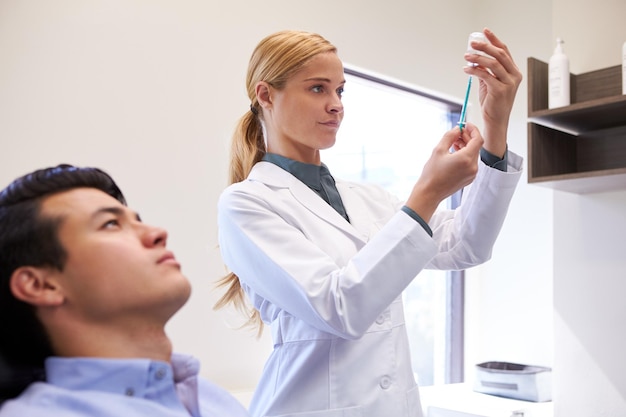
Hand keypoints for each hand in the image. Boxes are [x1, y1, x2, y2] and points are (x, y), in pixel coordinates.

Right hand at [405, 123, 482, 222]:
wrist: (429, 193)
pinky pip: (471, 163)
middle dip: (467, 137)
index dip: (473, 130)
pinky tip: (454, 153)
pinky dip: (465, 155)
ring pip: (473, 154)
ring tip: (453, 143)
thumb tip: (457, 129)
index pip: (478, 139)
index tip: (466, 125)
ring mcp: (472, 174)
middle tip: (457, 132)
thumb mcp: (438, 150)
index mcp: (466, 159)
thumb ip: (449, 136)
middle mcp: (472, 167)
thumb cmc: (432, 174)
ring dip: (466, 146)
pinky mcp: (469, 178)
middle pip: (476, 146)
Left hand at [464, 28, 521, 157]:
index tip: (485, 32)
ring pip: (493, 63)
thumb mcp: (489, 82)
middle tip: (472, 43)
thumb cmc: (492, 102)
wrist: (495, 120)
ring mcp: (509, 83)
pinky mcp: (500, 90)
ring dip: (478, 58)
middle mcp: (514, 76)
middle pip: (500, 54)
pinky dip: (475, 71)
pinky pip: (486, 76)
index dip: (494, 40)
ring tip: (466, 56)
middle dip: (485, 46)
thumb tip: (475, 58)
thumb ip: (485, 70)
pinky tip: (466, 69)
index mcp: (513, 71)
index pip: (504, 51)